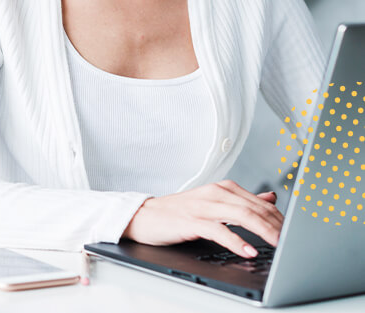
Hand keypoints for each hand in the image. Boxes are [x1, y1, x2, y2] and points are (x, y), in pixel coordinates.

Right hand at [122, 180, 282, 257]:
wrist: (144, 216)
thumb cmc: (177, 213)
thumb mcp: (212, 203)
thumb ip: (241, 201)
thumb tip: (270, 199)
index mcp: (223, 189)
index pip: (260, 203)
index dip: (280, 218)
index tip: (294, 233)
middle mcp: (215, 194)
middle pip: (255, 208)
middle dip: (277, 226)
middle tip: (293, 242)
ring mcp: (203, 206)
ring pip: (242, 216)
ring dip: (263, 231)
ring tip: (278, 245)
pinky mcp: (191, 221)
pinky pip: (218, 230)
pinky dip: (235, 241)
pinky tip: (247, 250)